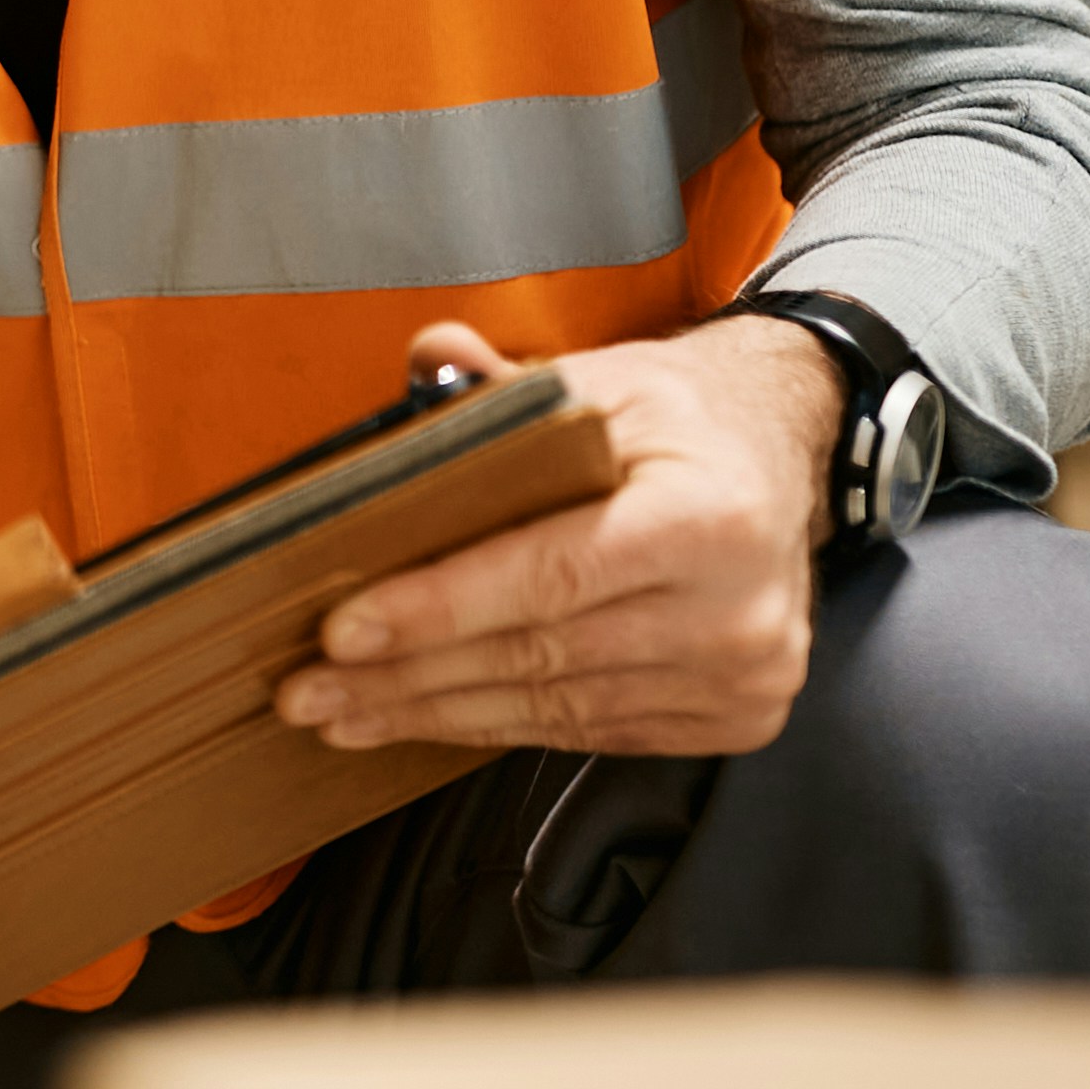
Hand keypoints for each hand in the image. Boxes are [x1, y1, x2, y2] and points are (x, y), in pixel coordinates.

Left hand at [271, 316, 834, 757]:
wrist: (780, 459)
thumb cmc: (677, 420)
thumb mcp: (602, 379)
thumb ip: (506, 385)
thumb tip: (428, 356)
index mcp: (708, 514)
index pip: (549, 574)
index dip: (438, 607)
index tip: (342, 633)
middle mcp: (739, 607)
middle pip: (541, 654)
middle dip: (408, 677)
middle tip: (308, 690)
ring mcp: (744, 673)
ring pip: (558, 707)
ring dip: (439, 714)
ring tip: (345, 713)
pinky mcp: (735, 715)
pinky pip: (593, 732)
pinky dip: (504, 726)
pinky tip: (431, 719)